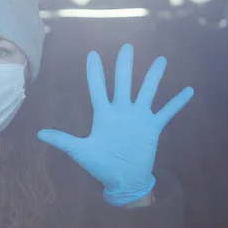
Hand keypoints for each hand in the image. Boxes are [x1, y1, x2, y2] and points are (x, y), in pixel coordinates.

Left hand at [38, 44, 192, 205]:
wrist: (122, 180)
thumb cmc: (100, 165)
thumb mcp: (79, 151)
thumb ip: (62, 139)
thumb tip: (39, 133)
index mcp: (103, 114)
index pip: (97, 88)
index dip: (95, 72)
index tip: (92, 54)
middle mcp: (121, 111)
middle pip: (123, 82)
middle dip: (124, 65)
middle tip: (127, 46)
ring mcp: (138, 118)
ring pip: (146, 92)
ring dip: (153, 77)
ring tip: (161, 60)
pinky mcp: (152, 128)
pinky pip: (166, 112)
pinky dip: (177, 102)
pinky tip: (188, 90)